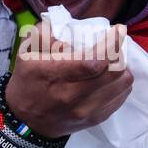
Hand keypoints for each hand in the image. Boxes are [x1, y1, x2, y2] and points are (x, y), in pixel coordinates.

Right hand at [4, 20, 132, 140]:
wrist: (25, 122)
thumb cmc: (27, 82)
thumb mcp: (26, 53)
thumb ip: (44, 34)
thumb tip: (65, 25)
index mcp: (55, 75)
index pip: (94, 61)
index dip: (111, 44)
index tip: (118, 30)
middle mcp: (73, 95)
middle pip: (113, 72)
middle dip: (120, 53)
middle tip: (116, 45)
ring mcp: (86, 110)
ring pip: (122, 85)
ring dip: (122, 69)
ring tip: (114, 61)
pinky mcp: (95, 119)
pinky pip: (120, 99)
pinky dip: (120, 85)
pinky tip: (111, 78)